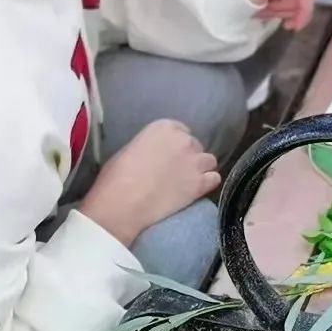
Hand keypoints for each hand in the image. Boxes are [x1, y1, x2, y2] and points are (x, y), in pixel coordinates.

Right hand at [78, 120, 219, 248]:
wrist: (122, 203)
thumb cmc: (116, 176)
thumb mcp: (129, 148)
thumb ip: (149, 145)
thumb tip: (153, 154)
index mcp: (164, 127)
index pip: (181, 130)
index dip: (175, 145)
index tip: (169, 156)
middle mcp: (184, 140)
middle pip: (195, 145)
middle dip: (187, 157)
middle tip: (175, 171)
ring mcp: (195, 161)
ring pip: (209, 161)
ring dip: (200, 169)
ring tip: (188, 181)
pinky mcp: (200, 184)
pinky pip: (214, 179)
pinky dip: (208, 183)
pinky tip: (198, 190)